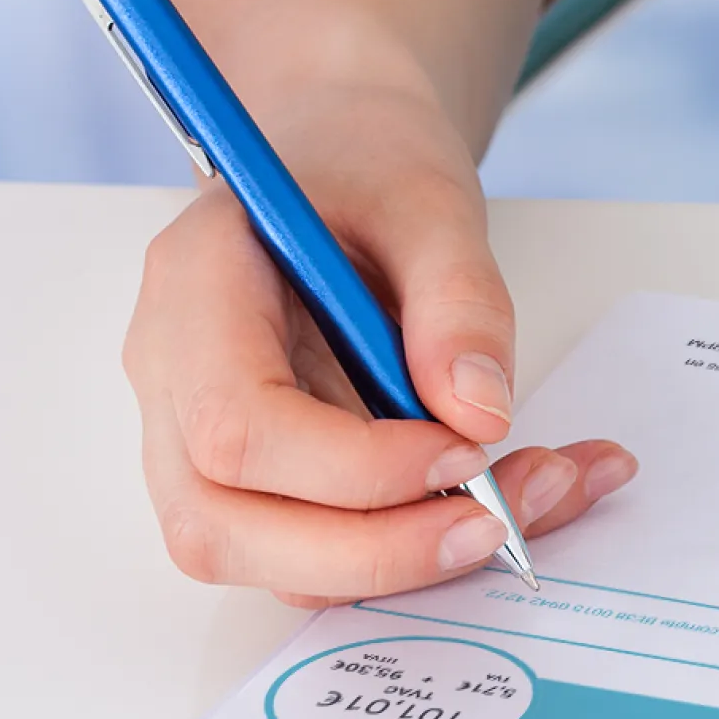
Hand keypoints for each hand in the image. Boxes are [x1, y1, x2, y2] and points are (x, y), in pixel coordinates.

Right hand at [120, 80, 634, 606]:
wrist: (339, 156)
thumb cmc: (362, 163)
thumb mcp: (426, 196)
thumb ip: (456, 296)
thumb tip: (481, 414)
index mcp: (191, 292)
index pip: (236, 426)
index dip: (353, 467)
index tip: (467, 448)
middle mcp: (175, 383)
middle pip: (225, 527)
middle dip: (376, 551)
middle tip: (503, 521)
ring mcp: (203, 444)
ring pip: (273, 562)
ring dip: (412, 560)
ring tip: (544, 490)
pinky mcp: (266, 481)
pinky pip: (331, 549)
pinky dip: (432, 543)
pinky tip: (533, 490)